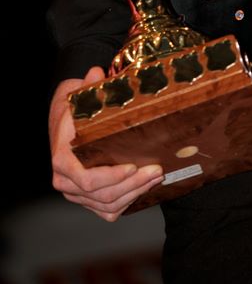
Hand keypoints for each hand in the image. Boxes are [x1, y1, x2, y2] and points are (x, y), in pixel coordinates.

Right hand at [49, 65, 163, 220]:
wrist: (64, 119)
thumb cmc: (73, 108)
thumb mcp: (78, 94)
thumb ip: (88, 85)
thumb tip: (96, 73)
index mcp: (63, 159)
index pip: (87, 179)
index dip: (112, 177)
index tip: (134, 166)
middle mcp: (65, 180)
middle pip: (102, 194)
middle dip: (133, 184)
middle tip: (157, 170)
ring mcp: (75, 192)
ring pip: (107, 205)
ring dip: (134, 193)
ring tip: (156, 176)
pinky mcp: (86, 198)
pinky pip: (107, 210)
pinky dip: (126, 203)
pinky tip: (143, 188)